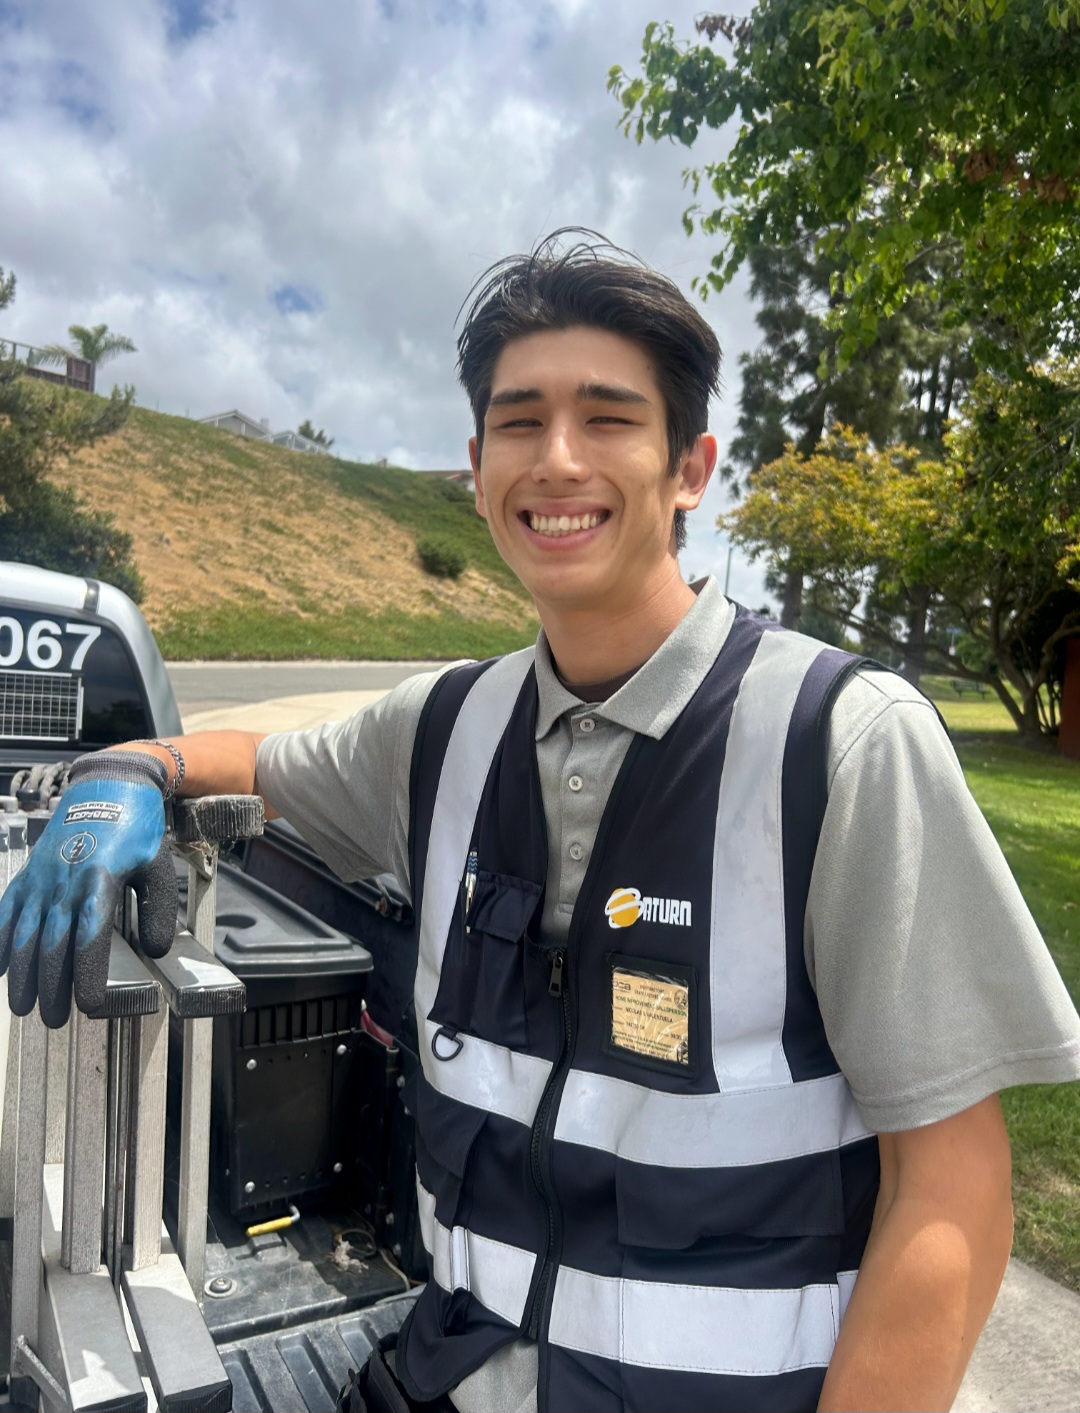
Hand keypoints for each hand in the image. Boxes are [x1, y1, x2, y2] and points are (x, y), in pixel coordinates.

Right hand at [0, 753, 177, 1026]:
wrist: (109, 784)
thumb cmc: (136, 828)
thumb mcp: (158, 867)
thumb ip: (157, 911)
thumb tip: (154, 951)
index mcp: (100, 880)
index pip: (89, 938)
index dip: (85, 975)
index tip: (88, 1005)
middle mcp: (63, 881)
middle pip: (51, 944)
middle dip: (50, 986)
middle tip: (55, 1018)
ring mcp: (40, 878)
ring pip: (22, 933)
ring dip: (20, 974)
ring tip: (23, 1006)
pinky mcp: (27, 874)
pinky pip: (4, 911)